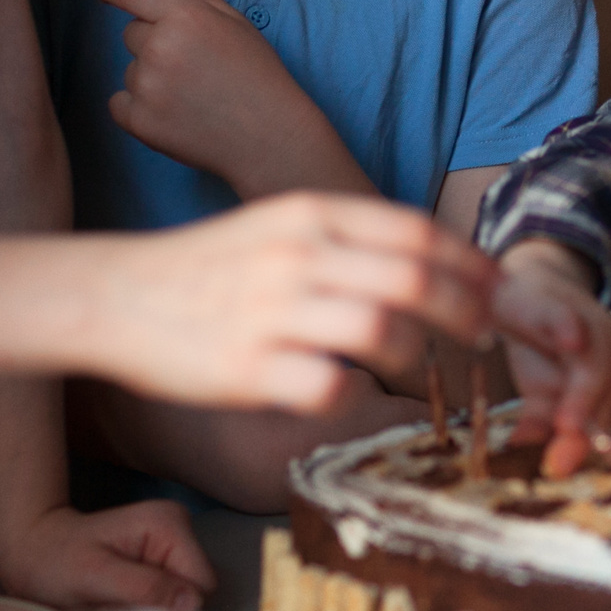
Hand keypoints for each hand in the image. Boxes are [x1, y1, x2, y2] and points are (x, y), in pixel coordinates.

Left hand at [0, 499, 216, 610]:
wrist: (32, 551)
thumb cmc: (55, 562)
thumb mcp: (94, 577)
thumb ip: (144, 588)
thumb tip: (192, 605)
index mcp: (168, 525)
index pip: (201, 584)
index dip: (175, 609)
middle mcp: (179, 527)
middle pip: (197, 589)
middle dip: (164, 609)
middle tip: (121, 610)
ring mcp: (172, 542)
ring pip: (186, 596)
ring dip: (154, 610)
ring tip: (117, 605)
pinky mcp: (162, 557)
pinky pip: (172, 595)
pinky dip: (149, 607)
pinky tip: (121, 602)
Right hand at [95, 193, 498, 411]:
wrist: (112, 294)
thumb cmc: (209, 266)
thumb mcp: (278, 226)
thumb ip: (346, 238)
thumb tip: (427, 259)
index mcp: (309, 215)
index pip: (415, 231)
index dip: (469, 263)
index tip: (498, 289)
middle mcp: (297, 255)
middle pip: (415, 280)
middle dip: (466, 312)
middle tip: (482, 338)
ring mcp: (273, 311)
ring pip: (384, 332)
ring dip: (418, 357)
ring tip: (420, 371)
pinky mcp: (249, 368)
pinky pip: (331, 386)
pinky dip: (357, 396)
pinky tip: (354, 396)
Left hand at [98, 0, 358, 195]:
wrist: (270, 137)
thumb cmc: (257, 74)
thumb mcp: (234, 21)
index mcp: (184, 15)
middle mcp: (159, 47)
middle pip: (131, 33)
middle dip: (154, 42)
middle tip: (194, 65)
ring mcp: (147, 86)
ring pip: (130, 70)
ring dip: (151, 78)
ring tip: (193, 95)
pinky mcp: (139, 121)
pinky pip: (119, 104)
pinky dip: (139, 109)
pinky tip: (175, 114)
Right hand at [492, 242, 610, 477]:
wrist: (519, 289)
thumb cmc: (541, 349)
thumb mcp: (548, 393)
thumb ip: (555, 423)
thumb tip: (558, 465)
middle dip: (590, 423)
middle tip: (564, 458)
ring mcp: (586, 322)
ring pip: (593, 361)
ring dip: (580, 394)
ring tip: (563, 424)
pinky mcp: (553, 302)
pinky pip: (565, 317)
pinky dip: (568, 329)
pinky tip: (568, 343)